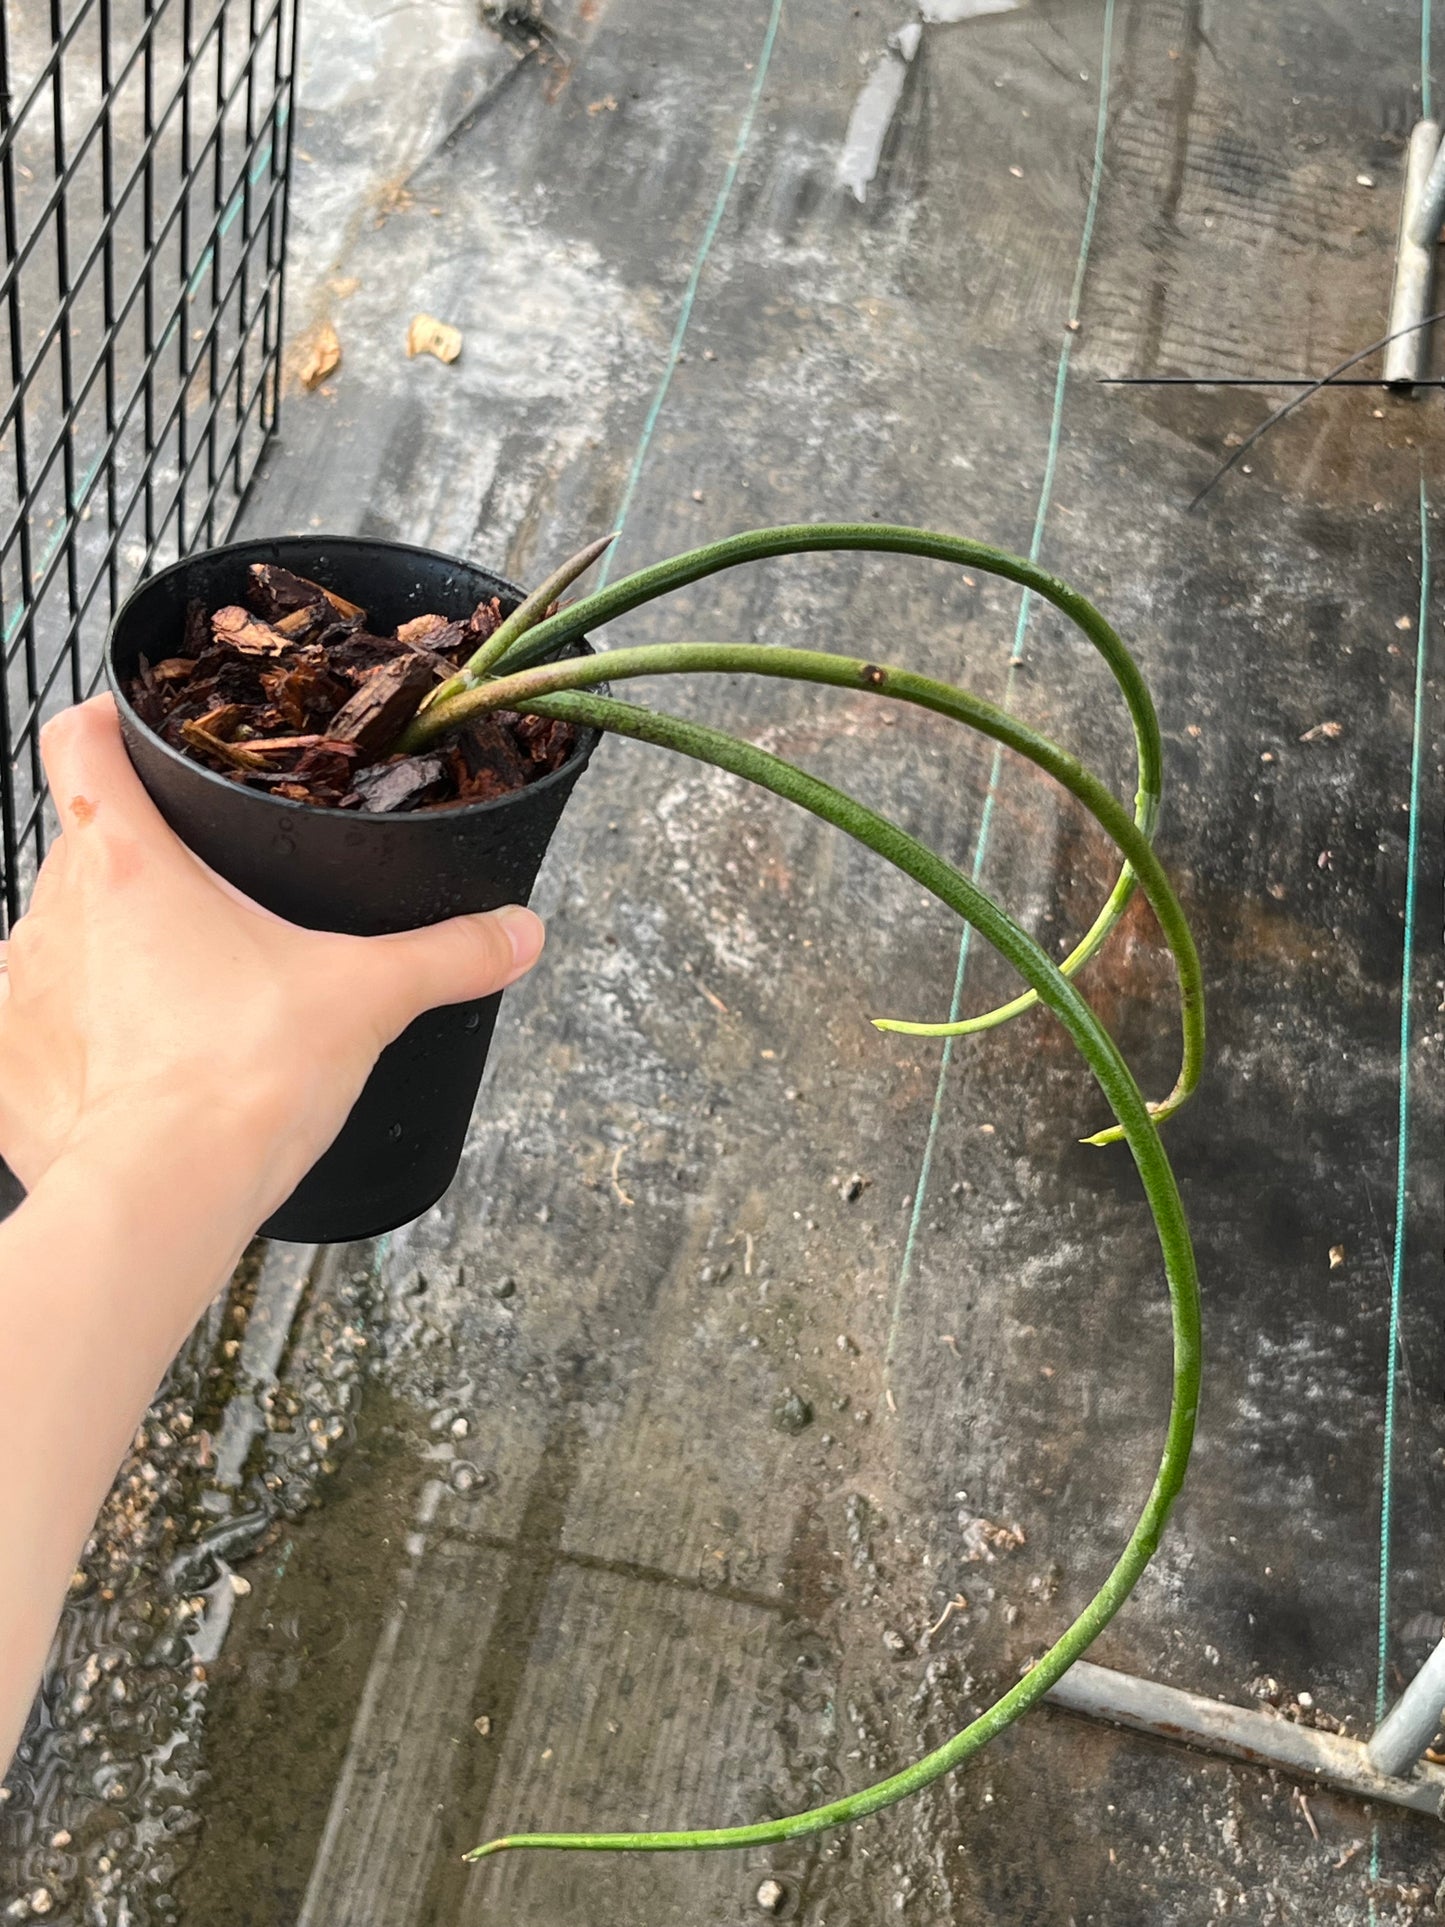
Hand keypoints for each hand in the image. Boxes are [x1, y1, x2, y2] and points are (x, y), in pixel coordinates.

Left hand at [0, 694, 543, 1227]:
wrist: (163, 1196)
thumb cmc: (245, 1078)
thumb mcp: (368, 997)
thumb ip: (450, 955)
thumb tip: (518, 933)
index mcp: (129, 862)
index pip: (79, 740)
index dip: (106, 723)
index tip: (136, 735)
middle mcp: (55, 912)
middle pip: (85, 849)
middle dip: (142, 870)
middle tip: (213, 911)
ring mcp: (19, 992)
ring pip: (62, 940)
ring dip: (110, 957)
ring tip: (185, 1004)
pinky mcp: (6, 1070)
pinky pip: (36, 1033)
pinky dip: (78, 1043)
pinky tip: (135, 1074)